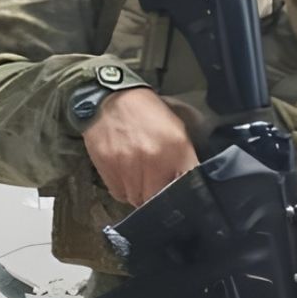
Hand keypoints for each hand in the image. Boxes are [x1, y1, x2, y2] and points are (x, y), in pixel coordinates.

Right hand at [81, 88, 198, 206]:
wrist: (112, 98)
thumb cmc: (149, 114)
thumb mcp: (178, 131)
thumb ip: (186, 159)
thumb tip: (189, 185)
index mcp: (177, 149)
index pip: (186, 187)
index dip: (184, 195)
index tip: (181, 196)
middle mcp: (153, 159)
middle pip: (158, 199)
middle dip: (159, 197)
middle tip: (158, 187)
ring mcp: (127, 165)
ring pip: (137, 200)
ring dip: (141, 195)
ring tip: (141, 179)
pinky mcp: (106, 167)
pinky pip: (119, 193)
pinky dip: (124, 190)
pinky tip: (126, 176)